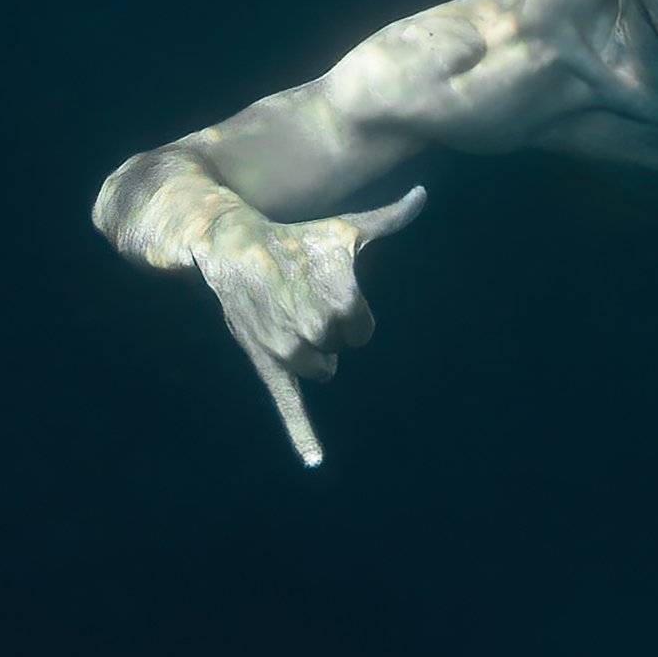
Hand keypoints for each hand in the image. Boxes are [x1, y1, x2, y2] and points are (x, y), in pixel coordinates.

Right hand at [159, 177, 422, 468]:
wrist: (234, 249)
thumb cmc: (296, 239)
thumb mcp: (346, 228)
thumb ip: (390, 218)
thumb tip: (423, 196)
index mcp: (346, 301)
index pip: (363, 330)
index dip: (347, 310)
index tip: (321, 286)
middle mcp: (319, 328)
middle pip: (340, 348)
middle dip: (324, 327)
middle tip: (298, 296)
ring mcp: (293, 351)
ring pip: (321, 369)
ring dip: (309, 350)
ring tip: (284, 315)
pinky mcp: (272, 367)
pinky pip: (292, 409)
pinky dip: (305, 437)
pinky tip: (315, 460)